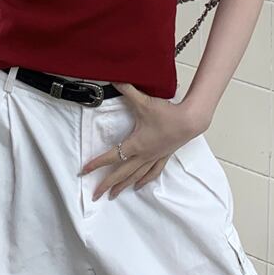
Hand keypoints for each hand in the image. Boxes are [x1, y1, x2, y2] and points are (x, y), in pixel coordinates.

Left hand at [80, 81, 200, 199]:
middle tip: (95, 195)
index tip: (83, 171)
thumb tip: (114, 79)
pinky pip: (151, 172)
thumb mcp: (144, 101)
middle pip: (121, 173)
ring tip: (113, 195)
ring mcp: (153, 157)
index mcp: (135, 144)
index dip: (96, 164)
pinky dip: (144, 180)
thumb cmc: (168, 113)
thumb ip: (127, 90)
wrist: (190, 121)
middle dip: (107, 184)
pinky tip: (139, 186)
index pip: (111, 156)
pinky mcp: (163, 156)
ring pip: (135, 176)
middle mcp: (143, 154)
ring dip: (123, 186)